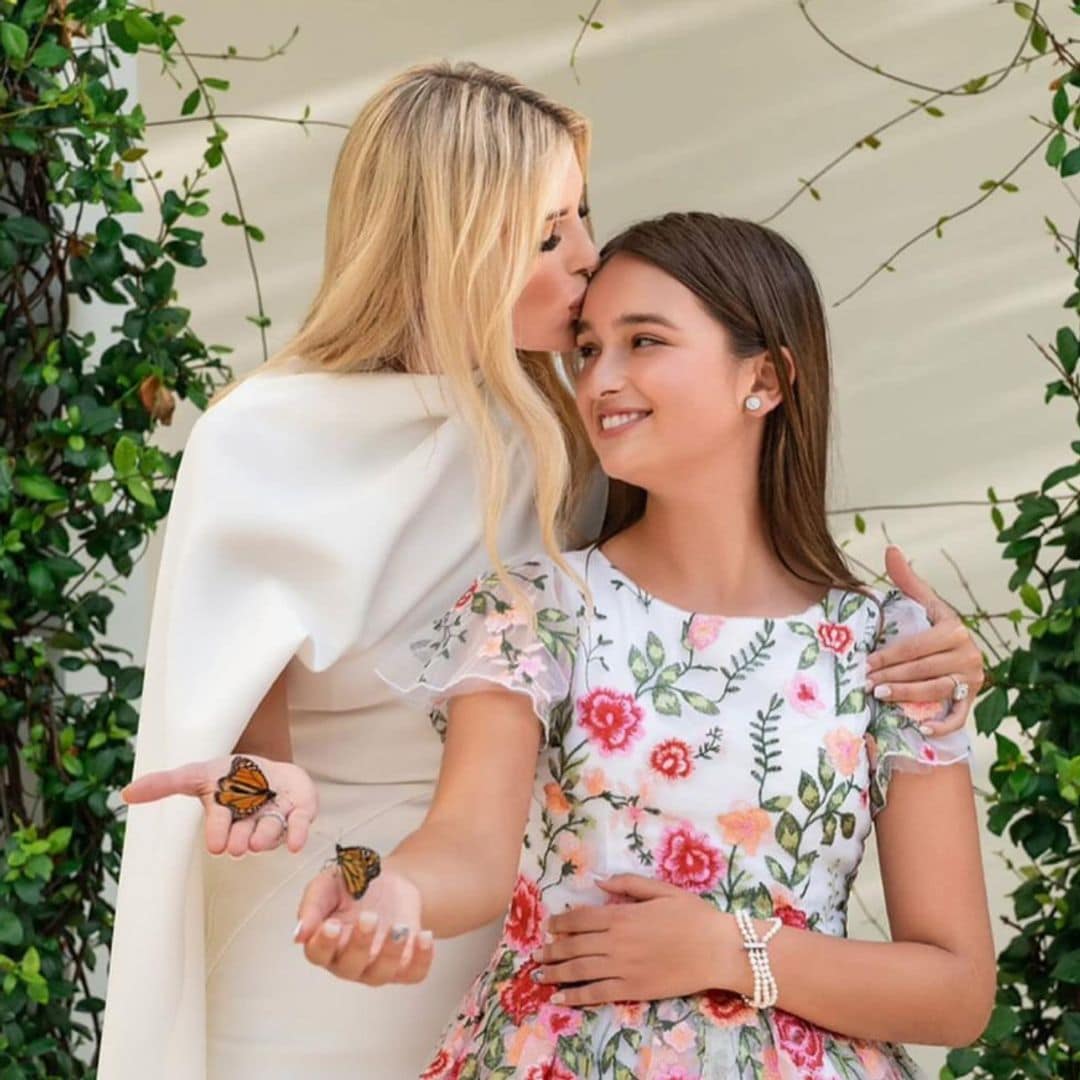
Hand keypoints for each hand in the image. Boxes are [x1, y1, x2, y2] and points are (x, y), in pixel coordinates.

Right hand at [121, 753, 317, 855]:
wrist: (271, 769)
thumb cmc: (232, 775)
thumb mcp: (198, 773)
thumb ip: (165, 783)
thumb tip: (126, 793)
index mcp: (225, 815)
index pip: (219, 827)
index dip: (218, 833)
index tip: (216, 845)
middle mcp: (249, 822)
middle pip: (245, 836)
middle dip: (242, 840)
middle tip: (241, 845)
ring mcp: (275, 818)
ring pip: (270, 832)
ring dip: (267, 835)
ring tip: (262, 834)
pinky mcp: (299, 811)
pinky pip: (300, 824)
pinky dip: (299, 833)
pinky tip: (297, 844)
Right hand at [294, 860, 433, 985]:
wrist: (389, 880)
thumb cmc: (352, 885)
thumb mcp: (328, 884)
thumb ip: (312, 905)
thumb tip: (299, 934)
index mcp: (325, 943)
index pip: (318, 953)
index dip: (324, 943)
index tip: (333, 924)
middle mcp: (348, 961)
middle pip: (350, 966)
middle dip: (360, 944)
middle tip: (369, 917)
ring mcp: (376, 966)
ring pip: (381, 973)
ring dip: (391, 953)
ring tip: (400, 927)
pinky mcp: (404, 965)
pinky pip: (413, 973)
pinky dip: (422, 959)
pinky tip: (424, 936)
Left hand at [534, 874, 729, 1005]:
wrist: (718, 949)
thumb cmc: (693, 915)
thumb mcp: (662, 889)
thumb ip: (629, 884)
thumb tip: (600, 882)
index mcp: (622, 915)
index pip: (581, 918)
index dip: (561, 923)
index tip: (549, 926)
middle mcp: (616, 942)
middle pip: (574, 945)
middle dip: (551, 949)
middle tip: (537, 954)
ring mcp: (623, 968)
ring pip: (579, 970)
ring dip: (555, 972)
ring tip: (538, 975)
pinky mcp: (633, 990)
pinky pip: (597, 993)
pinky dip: (575, 996)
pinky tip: (560, 998)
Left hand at [866, 546, 985, 735]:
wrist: (957, 655)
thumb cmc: (932, 628)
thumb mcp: (923, 604)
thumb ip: (907, 580)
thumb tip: (891, 549)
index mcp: (955, 629)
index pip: (917, 645)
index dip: (890, 656)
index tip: (866, 662)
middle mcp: (969, 654)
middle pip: (924, 669)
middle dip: (892, 676)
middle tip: (866, 682)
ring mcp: (973, 680)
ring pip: (936, 690)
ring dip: (907, 695)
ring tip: (879, 695)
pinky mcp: (973, 701)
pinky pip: (959, 715)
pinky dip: (942, 724)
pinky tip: (922, 728)